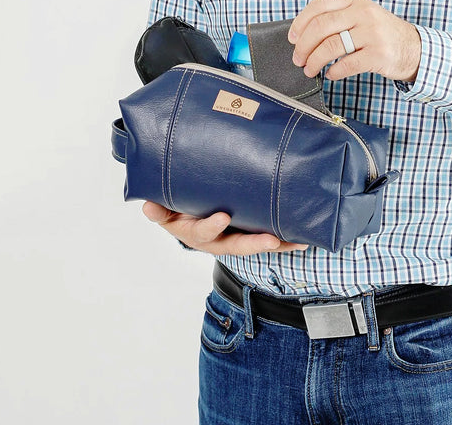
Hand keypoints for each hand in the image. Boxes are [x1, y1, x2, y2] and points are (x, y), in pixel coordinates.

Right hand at [142, 203, 307, 254]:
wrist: (185, 214)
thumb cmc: (177, 208)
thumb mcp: (164, 209)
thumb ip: (158, 209)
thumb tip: (146, 206)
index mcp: (194, 233)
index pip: (202, 232)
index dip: (211, 226)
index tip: (222, 217)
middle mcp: (216, 240)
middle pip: (235, 245)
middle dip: (253, 244)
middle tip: (270, 240)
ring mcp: (234, 238)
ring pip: (256, 244)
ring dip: (277, 244)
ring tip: (297, 241)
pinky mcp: (248, 233)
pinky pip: (269, 239)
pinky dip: (286, 240)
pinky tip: (305, 237)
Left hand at [288, 0, 420, 82]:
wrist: (415, 48)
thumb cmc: (382, 34)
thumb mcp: (363, 16)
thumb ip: (339, 18)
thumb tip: (303, 34)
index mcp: (356, 2)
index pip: (319, 5)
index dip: (300, 22)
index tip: (292, 38)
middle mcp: (363, 14)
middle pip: (321, 26)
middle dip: (303, 45)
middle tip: (297, 59)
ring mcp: (372, 34)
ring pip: (331, 47)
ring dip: (314, 61)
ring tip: (310, 70)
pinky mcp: (378, 55)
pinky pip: (346, 64)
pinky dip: (333, 72)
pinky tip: (331, 75)